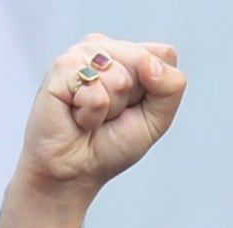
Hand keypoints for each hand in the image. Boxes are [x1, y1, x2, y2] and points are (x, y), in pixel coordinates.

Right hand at [15, 37, 185, 195]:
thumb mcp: (157, 119)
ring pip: (118, 75)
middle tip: (107, 116)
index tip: (130, 109)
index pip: (162, 55)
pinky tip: (76, 117)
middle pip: (141, 61)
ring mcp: (81, 55)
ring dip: (108, 107)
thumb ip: (172, 85)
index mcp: (128, 54)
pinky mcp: (60, 68)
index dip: (153, 90)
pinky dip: (89, 112)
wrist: (73, 173)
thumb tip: (147, 62)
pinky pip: (93, 88)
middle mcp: (104, 49)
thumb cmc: (110, 146)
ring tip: (91, 117)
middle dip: (129, 99)